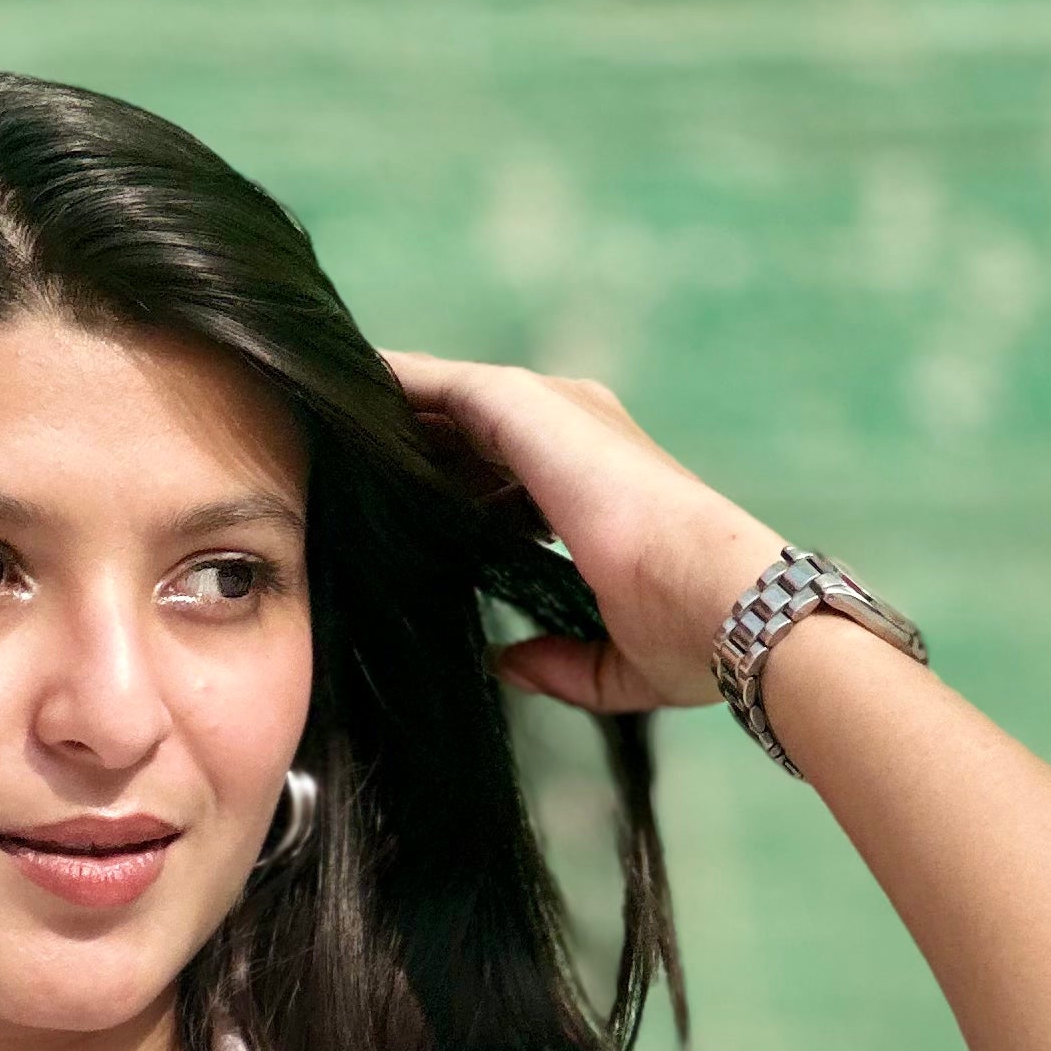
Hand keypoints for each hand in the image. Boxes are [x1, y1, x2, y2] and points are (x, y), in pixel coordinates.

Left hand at [380, 350, 783, 715]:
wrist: (722, 601)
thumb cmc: (690, 636)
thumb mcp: (612, 662)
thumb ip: (558, 659)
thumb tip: (507, 664)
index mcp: (597, 490)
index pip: (507, 477)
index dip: (452, 489)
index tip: (400, 512)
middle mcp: (579, 437)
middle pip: (473, 433)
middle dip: (414, 447)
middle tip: (345, 464)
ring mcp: (555, 413)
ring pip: (451, 402)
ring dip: (395, 412)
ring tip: (328, 422)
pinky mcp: (527, 406)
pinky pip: (439, 386)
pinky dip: (394, 387)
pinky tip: (345, 397)